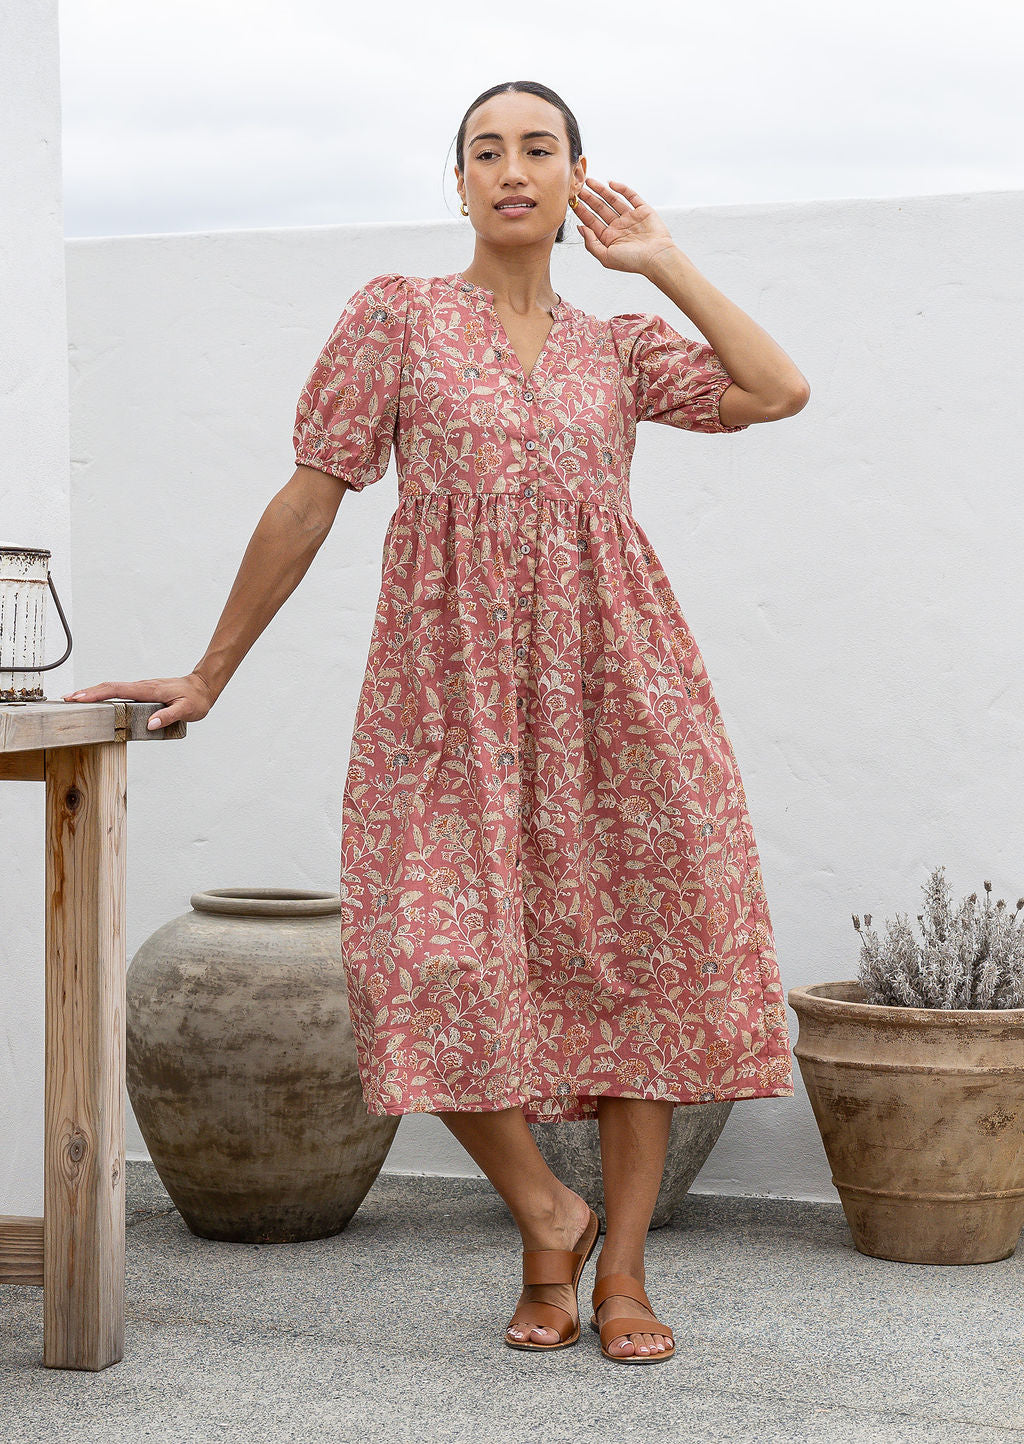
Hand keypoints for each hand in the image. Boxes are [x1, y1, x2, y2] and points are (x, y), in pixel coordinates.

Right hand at [62, 671, 215, 730]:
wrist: (203, 687)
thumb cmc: (195, 699)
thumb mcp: (186, 710)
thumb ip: (168, 716)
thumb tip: (150, 724)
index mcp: (148, 690)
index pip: (117, 690)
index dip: (97, 694)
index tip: (80, 698)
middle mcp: (142, 687)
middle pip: (109, 687)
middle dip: (87, 692)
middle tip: (67, 699)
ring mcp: (141, 688)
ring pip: (113, 688)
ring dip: (93, 693)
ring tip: (75, 700)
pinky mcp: (143, 692)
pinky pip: (120, 692)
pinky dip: (105, 694)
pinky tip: (98, 701)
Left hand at [573, 179, 679, 276]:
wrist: (656, 257)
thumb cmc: (633, 261)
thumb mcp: (605, 257)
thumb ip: (590, 243)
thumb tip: (580, 228)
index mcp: (609, 238)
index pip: (591, 221)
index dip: (581, 211)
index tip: (572, 201)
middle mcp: (619, 227)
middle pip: (600, 209)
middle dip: (588, 198)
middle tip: (578, 188)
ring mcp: (631, 218)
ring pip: (613, 200)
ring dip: (601, 191)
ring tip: (590, 182)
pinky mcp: (643, 210)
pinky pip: (631, 196)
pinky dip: (622, 189)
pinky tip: (611, 183)